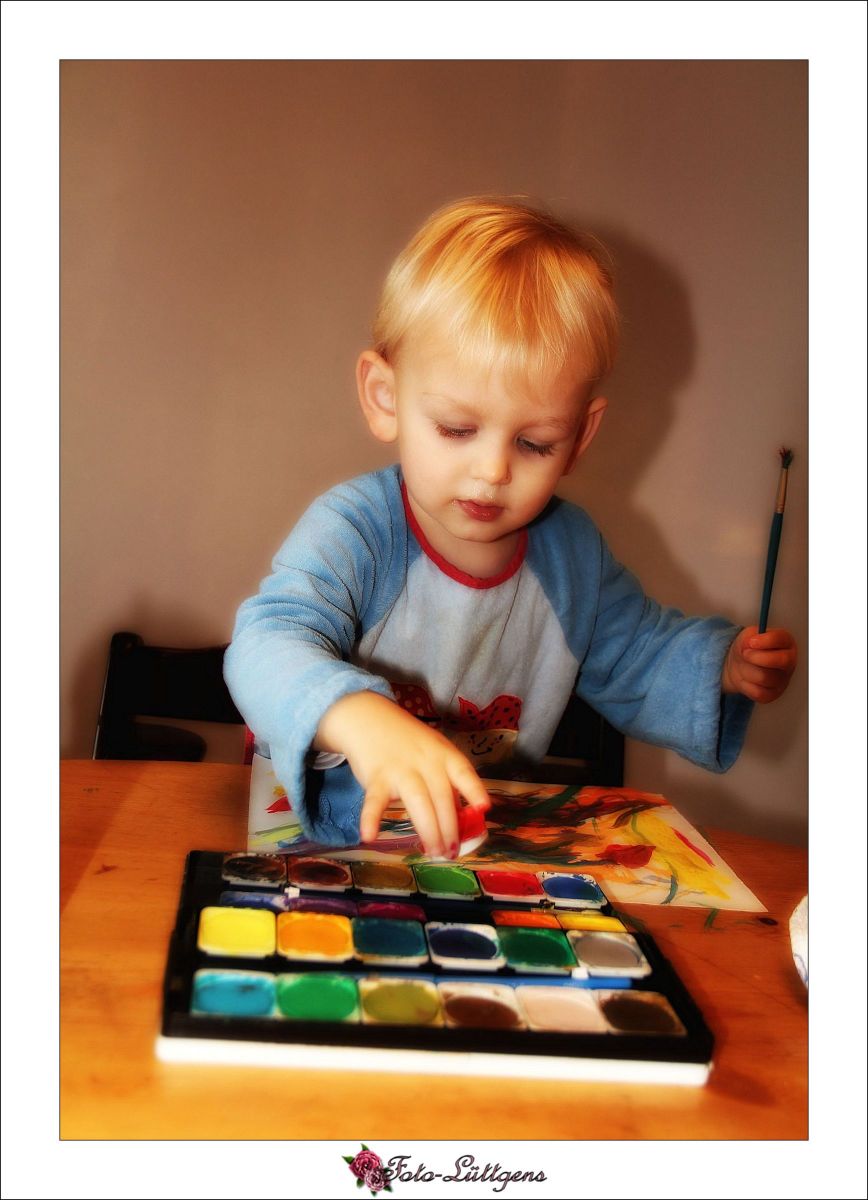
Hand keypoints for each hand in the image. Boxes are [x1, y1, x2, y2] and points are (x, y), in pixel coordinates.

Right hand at [315, 691, 490, 856]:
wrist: (369, 718)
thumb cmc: (407, 742)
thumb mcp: (433, 752)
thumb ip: (446, 781)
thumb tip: (461, 818)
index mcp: (444, 755)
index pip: (464, 772)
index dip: (474, 790)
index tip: (484, 808)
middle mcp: (426, 762)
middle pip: (442, 797)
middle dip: (449, 828)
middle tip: (452, 853)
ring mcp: (401, 769)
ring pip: (419, 802)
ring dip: (428, 830)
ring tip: (434, 852)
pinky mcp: (376, 777)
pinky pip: (375, 801)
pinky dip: (371, 818)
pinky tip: (370, 836)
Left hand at [722, 626, 796, 702]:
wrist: (739, 665)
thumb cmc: (748, 648)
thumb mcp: (748, 635)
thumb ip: (750, 636)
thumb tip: (751, 642)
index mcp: (786, 642)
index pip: (782, 639)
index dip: (766, 641)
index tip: (751, 642)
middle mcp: (789, 661)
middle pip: (780, 661)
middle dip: (756, 657)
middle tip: (745, 654)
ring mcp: (783, 679)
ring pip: (764, 677)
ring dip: (747, 670)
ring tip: (744, 665)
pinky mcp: (774, 694)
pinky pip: (758, 692)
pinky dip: (746, 685)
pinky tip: (746, 678)